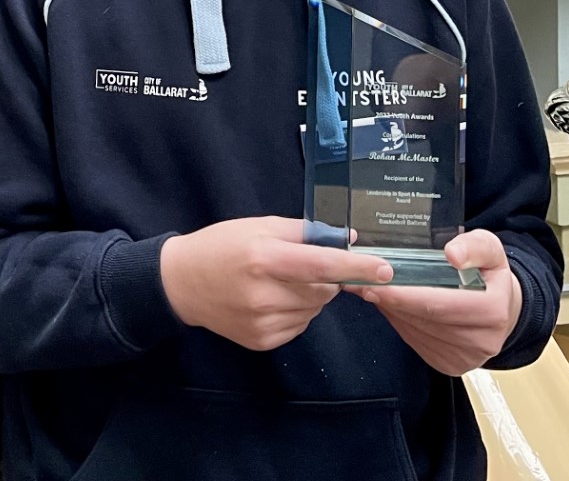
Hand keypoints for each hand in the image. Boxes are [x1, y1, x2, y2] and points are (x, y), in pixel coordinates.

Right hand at [161, 216, 392, 351]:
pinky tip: (271, 300)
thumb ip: (305, 232)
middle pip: (322, 289)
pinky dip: (296, 312)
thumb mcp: (259, 226)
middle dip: (325, 277)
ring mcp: (262, 322)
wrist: (182, 283)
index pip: (321, 265)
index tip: (386, 269)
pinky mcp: (262, 341)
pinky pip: (299, 325)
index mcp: (264, 258)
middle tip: (299, 265)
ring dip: (310, 296)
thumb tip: (347, 239)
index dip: (356, 266)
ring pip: (314, 309)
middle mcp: (264, 294)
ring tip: (279, 282)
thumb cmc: (222, 245)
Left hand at [356, 230, 523, 375]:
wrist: (501, 307)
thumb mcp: (488, 248)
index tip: (376, 283)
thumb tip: (453, 254)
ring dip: (391, 311)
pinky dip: (399, 322)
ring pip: (416, 332)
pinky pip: (415, 341)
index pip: (440, 304)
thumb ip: (473, 246)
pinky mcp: (451, 365)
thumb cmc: (489, 274)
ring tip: (372, 290)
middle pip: (425, 320)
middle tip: (361, 283)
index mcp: (494, 311)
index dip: (405, 294)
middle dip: (390, 301)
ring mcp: (466, 358)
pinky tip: (391, 306)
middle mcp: (482, 341)